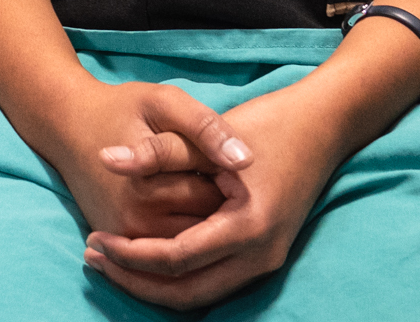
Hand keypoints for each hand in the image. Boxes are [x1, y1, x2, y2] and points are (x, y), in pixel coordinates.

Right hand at [45, 80, 242, 246]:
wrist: (68, 127)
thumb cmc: (122, 109)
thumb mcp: (165, 103)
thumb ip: (205, 128)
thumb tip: (246, 161)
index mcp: (148, 190)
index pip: (217, 199)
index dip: (230, 177)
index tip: (221, 155)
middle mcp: (135, 225)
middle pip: (206, 228)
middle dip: (220, 204)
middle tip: (214, 172)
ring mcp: (127, 239)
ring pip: (190, 244)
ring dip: (204, 220)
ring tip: (197, 183)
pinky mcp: (121, 243)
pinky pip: (168, 249)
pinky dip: (183, 230)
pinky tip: (182, 201)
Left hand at [85, 79, 345, 309]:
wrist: (323, 125)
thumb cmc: (269, 123)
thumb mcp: (209, 134)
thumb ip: (158, 151)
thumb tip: (106, 159)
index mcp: (249, 227)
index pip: (176, 259)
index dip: (131, 254)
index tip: (96, 239)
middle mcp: (261, 255)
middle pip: (186, 293)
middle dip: (136, 281)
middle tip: (95, 257)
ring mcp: (267, 261)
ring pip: (200, 295)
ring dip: (155, 284)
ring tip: (114, 259)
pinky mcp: (265, 256)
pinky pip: (214, 283)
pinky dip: (178, 278)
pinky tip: (148, 256)